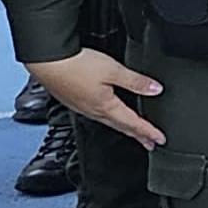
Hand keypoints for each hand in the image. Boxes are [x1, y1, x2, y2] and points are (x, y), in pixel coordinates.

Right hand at [28, 48, 164, 147]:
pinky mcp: (74, 101)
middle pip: (121, 127)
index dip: (149, 132)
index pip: (133, 123)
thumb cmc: (75, 66)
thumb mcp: (113, 70)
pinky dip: (109, 119)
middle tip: (149, 144)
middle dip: (137, 136)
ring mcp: (82, 107)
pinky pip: (96, 115)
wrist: (47, 63)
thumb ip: (135, 81)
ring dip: (124, 129)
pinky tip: (108, 115)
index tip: (160, 140)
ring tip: (133, 133)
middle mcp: (93, 111)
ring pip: (109, 122)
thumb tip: (155, 89)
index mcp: (105, 106)